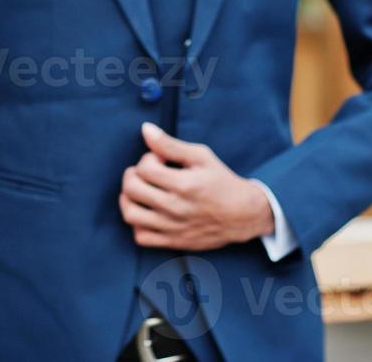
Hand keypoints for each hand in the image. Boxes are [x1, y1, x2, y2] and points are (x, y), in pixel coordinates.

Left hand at [118, 122, 273, 250]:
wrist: (243, 215)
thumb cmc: (221, 181)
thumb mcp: (201, 156)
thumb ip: (170, 144)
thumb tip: (145, 129)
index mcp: (184, 185)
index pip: (144, 168)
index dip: (148, 158)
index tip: (160, 159)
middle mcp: (176, 208)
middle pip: (131, 189)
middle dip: (133, 175)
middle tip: (146, 173)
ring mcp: (173, 228)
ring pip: (130, 214)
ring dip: (128, 198)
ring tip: (141, 191)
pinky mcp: (173, 242)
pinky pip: (141, 237)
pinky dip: (137, 223)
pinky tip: (148, 211)